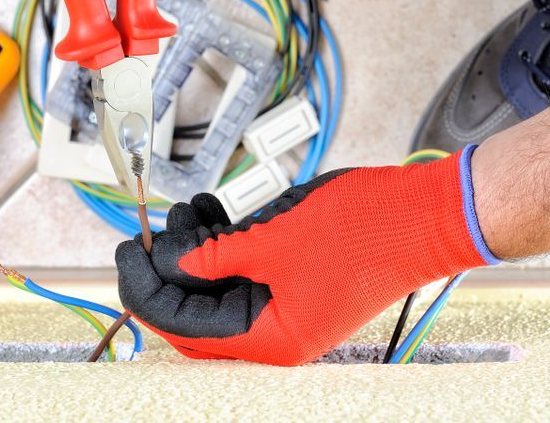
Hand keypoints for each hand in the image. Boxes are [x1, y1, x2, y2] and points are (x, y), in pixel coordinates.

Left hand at [115, 148, 498, 365]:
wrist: (422, 215)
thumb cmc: (366, 231)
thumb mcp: (274, 240)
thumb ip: (215, 256)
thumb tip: (168, 261)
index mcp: (271, 338)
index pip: (183, 326)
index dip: (146, 288)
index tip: (127, 251)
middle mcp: (275, 331)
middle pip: (196, 312)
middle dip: (168, 271)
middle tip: (148, 235)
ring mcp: (285, 305)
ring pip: (216, 288)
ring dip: (195, 252)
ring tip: (188, 212)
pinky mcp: (293, 279)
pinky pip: (243, 270)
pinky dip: (223, 244)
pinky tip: (213, 212)